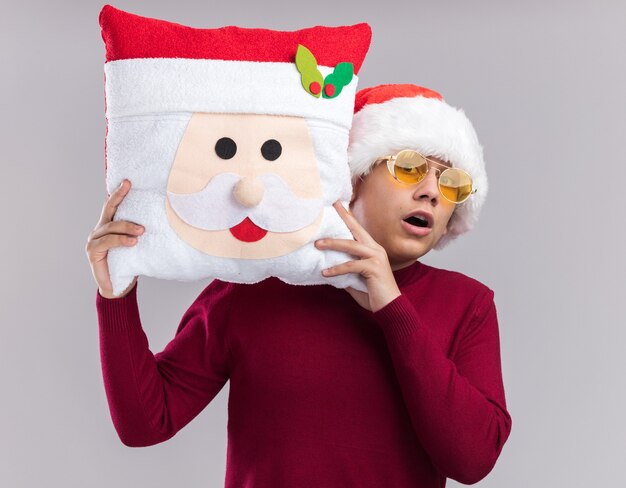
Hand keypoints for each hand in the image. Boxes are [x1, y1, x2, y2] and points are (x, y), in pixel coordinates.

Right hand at [85, 179, 143, 298]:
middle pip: (109, 211)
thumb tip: (162, 221)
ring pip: (110, 228)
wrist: (118, 287)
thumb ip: (140, 233)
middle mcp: (99, 231)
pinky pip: (107, 242)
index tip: (128, 182)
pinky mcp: (93, 252)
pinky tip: (132, 242)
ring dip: (127, 227)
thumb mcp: (137, 245)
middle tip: (130, 189)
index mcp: (109, 227)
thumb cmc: (129, 264)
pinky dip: (121, 241)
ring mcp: (94, 241)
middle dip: (119, 198)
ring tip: (142, 231)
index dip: (118, 193)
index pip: (112, 206)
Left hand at [314, 201, 400, 311]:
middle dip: (343, 218)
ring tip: (317, 244)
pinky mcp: (374, 268)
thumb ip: (346, 271)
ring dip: (333, 244)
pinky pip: (351, 265)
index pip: (358, 230)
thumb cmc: (374, 294)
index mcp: (373, 250)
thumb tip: (328, 266)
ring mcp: (376, 257)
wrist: (391, 308)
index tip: (337, 205)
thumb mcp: (356, 279)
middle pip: (356, 230)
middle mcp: (376, 249)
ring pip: (351, 245)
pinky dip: (337, 269)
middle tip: (329, 209)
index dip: (348, 217)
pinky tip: (325, 272)